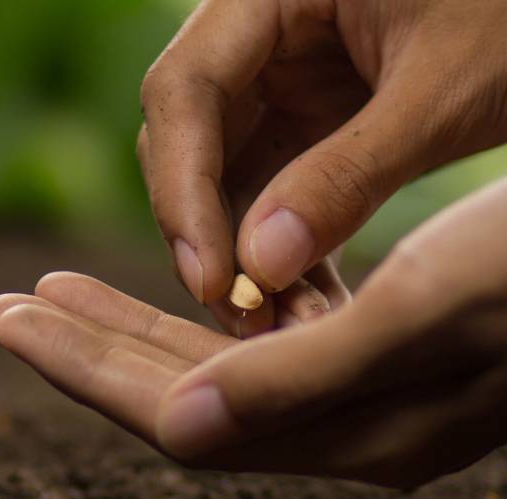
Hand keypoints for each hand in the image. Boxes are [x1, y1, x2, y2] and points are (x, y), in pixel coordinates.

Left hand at [0, 178, 506, 488]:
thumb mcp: (434, 309)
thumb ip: (303, 380)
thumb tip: (175, 430)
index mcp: (346, 432)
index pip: (174, 414)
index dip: (82, 370)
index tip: (4, 320)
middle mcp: (341, 430)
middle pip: (174, 394)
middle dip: (80, 349)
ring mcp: (356, 399)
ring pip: (208, 367)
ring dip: (125, 327)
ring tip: (49, 286)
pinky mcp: (373, 358)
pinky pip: (256, 344)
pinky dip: (198, 311)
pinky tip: (164, 282)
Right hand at [139, 0, 506, 335]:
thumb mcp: (446, 90)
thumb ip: (349, 174)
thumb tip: (260, 267)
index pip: (184, 92)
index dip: (181, 189)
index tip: (210, 277)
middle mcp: (259, 39)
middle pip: (188, 147)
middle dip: (211, 240)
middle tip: (244, 319)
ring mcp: (280, 88)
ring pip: (224, 187)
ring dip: (249, 264)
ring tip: (291, 330)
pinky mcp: (307, 131)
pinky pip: (271, 202)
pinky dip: (287, 257)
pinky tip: (312, 308)